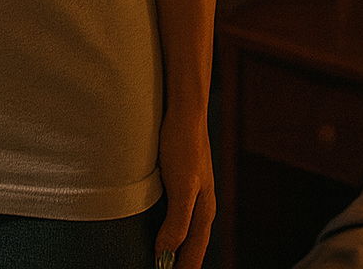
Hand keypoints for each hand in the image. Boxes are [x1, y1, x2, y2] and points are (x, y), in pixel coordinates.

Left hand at [154, 108, 215, 268]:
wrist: (184, 109)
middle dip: (181, 263)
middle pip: (192, 246)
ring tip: (161, 260)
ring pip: (185, 232)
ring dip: (175, 248)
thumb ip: (178, 221)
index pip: (194, 254)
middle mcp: (201, 205)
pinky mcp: (179, 181)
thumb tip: (166, 253)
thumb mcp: (182, 185)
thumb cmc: (184, 144)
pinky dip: (169, 230)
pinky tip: (157, 229)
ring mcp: (191, 193)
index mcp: (205, 211)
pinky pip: (176, 215)